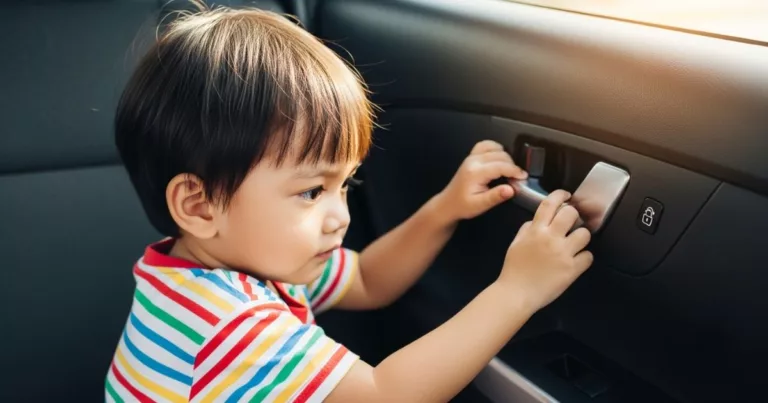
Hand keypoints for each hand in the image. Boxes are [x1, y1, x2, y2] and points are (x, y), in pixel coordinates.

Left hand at [436, 140, 526, 220]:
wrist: (448, 204)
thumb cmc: (464, 206)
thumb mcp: (480, 205)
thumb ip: (496, 196)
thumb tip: (512, 189)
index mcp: (475, 173)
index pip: (500, 166)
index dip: (515, 171)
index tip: (524, 177)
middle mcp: (473, 161)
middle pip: (500, 155)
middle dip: (512, 165)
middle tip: (517, 179)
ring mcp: (471, 157)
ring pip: (494, 147)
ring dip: (505, 157)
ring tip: (509, 170)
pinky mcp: (471, 156)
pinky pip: (485, 145)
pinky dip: (496, 149)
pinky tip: (500, 159)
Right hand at [497, 190, 592, 311]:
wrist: (517, 293)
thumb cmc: (514, 269)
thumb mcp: (515, 243)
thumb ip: (527, 229)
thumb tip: (537, 221)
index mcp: (536, 230)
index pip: (550, 204)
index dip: (560, 195)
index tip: (566, 195)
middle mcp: (551, 238)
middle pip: (571, 214)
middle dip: (573, 216)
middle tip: (571, 223)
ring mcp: (563, 253)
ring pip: (584, 234)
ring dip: (581, 237)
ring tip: (575, 244)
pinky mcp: (572, 269)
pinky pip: (588, 256)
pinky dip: (584, 258)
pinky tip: (576, 261)